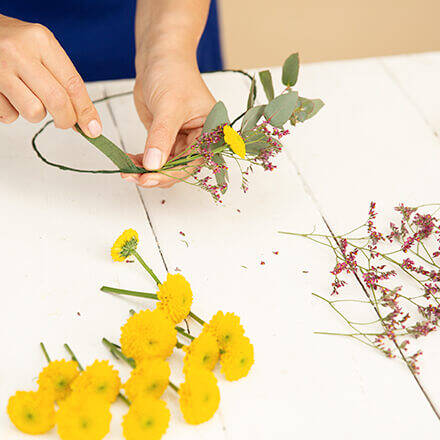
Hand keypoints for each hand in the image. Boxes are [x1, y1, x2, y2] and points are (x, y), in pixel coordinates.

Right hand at [0, 15, 100, 135]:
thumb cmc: (12, 43)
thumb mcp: (41, 50)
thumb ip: (63, 81)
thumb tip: (86, 119)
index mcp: (41, 41)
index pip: (73, 84)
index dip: (86, 111)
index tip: (93, 128)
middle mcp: (19, 51)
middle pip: (57, 101)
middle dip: (66, 119)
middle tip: (65, 123)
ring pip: (34, 112)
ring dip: (36, 114)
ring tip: (28, 97)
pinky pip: (9, 116)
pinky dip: (13, 113)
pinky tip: (8, 96)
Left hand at [125, 54, 215, 187]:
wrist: (159, 57)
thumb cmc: (173, 73)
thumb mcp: (168, 106)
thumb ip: (161, 137)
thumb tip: (153, 165)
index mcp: (210, 133)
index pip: (192, 162)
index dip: (170, 174)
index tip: (148, 178)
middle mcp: (199, 141)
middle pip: (178, 169)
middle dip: (156, 175)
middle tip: (134, 177)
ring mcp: (182, 141)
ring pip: (165, 166)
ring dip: (146, 171)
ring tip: (126, 171)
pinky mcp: (166, 139)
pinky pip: (155, 158)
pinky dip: (142, 162)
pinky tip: (128, 162)